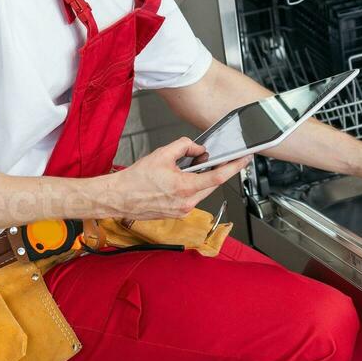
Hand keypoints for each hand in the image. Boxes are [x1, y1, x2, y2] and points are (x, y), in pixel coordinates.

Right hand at [96, 137, 248, 219]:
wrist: (118, 198)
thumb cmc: (135, 180)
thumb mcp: (162, 154)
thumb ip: (185, 146)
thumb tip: (198, 149)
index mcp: (184, 188)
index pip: (218, 177)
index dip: (234, 167)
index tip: (244, 159)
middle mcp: (186, 203)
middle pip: (212, 185)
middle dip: (217, 171)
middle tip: (218, 159)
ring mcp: (182, 211)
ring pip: (203, 192)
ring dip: (204, 179)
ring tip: (196, 167)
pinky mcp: (177, 214)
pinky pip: (192, 198)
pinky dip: (193, 187)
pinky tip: (185, 178)